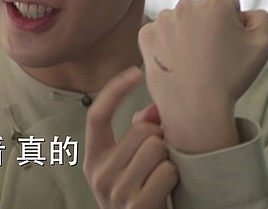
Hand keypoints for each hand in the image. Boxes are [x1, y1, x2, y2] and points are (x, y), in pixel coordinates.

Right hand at [84, 67, 177, 208]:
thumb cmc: (139, 193)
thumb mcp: (129, 164)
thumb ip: (138, 134)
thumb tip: (154, 110)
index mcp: (93, 158)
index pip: (97, 115)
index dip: (115, 90)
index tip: (134, 72)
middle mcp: (98, 173)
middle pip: (141, 131)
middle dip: (158, 139)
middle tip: (159, 157)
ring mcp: (116, 191)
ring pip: (156, 148)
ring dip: (168, 159)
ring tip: (161, 175)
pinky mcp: (136, 206)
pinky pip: (167, 171)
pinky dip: (173, 177)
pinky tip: (166, 190)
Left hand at [140, 0, 267, 153]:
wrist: (195, 107)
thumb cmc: (230, 77)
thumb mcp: (261, 44)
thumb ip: (259, 17)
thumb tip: (243, 12)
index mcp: (216, 2)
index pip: (229, 4)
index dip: (233, 26)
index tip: (229, 47)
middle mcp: (186, 4)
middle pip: (203, 11)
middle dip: (208, 27)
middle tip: (211, 56)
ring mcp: (163, 20)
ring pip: (181, 21)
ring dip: (187, 34)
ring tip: (193, 61)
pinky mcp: (146, 35)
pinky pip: (161, 33)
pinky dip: (167, 44)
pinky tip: (176, 61)